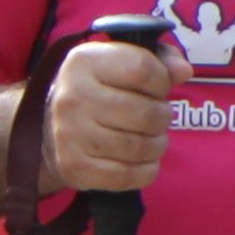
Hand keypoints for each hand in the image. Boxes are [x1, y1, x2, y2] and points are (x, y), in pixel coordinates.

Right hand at [43, 33, 174, 197]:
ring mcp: (70, 134)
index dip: (162, 82)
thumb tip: (183, 70)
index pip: (144, 69)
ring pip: (141, 147)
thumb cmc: (99, 89)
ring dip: (157, 145)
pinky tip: (142, 160)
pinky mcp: (75, 167)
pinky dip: (146, 170)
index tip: (155, 89)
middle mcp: (73, 97)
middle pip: (147, 114)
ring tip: (150, 138)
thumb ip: (158, 59)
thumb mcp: (121, 62)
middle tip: (155, 118)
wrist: (51, 126)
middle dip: (162, 118)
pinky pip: (129, 175)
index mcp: (84, 62)